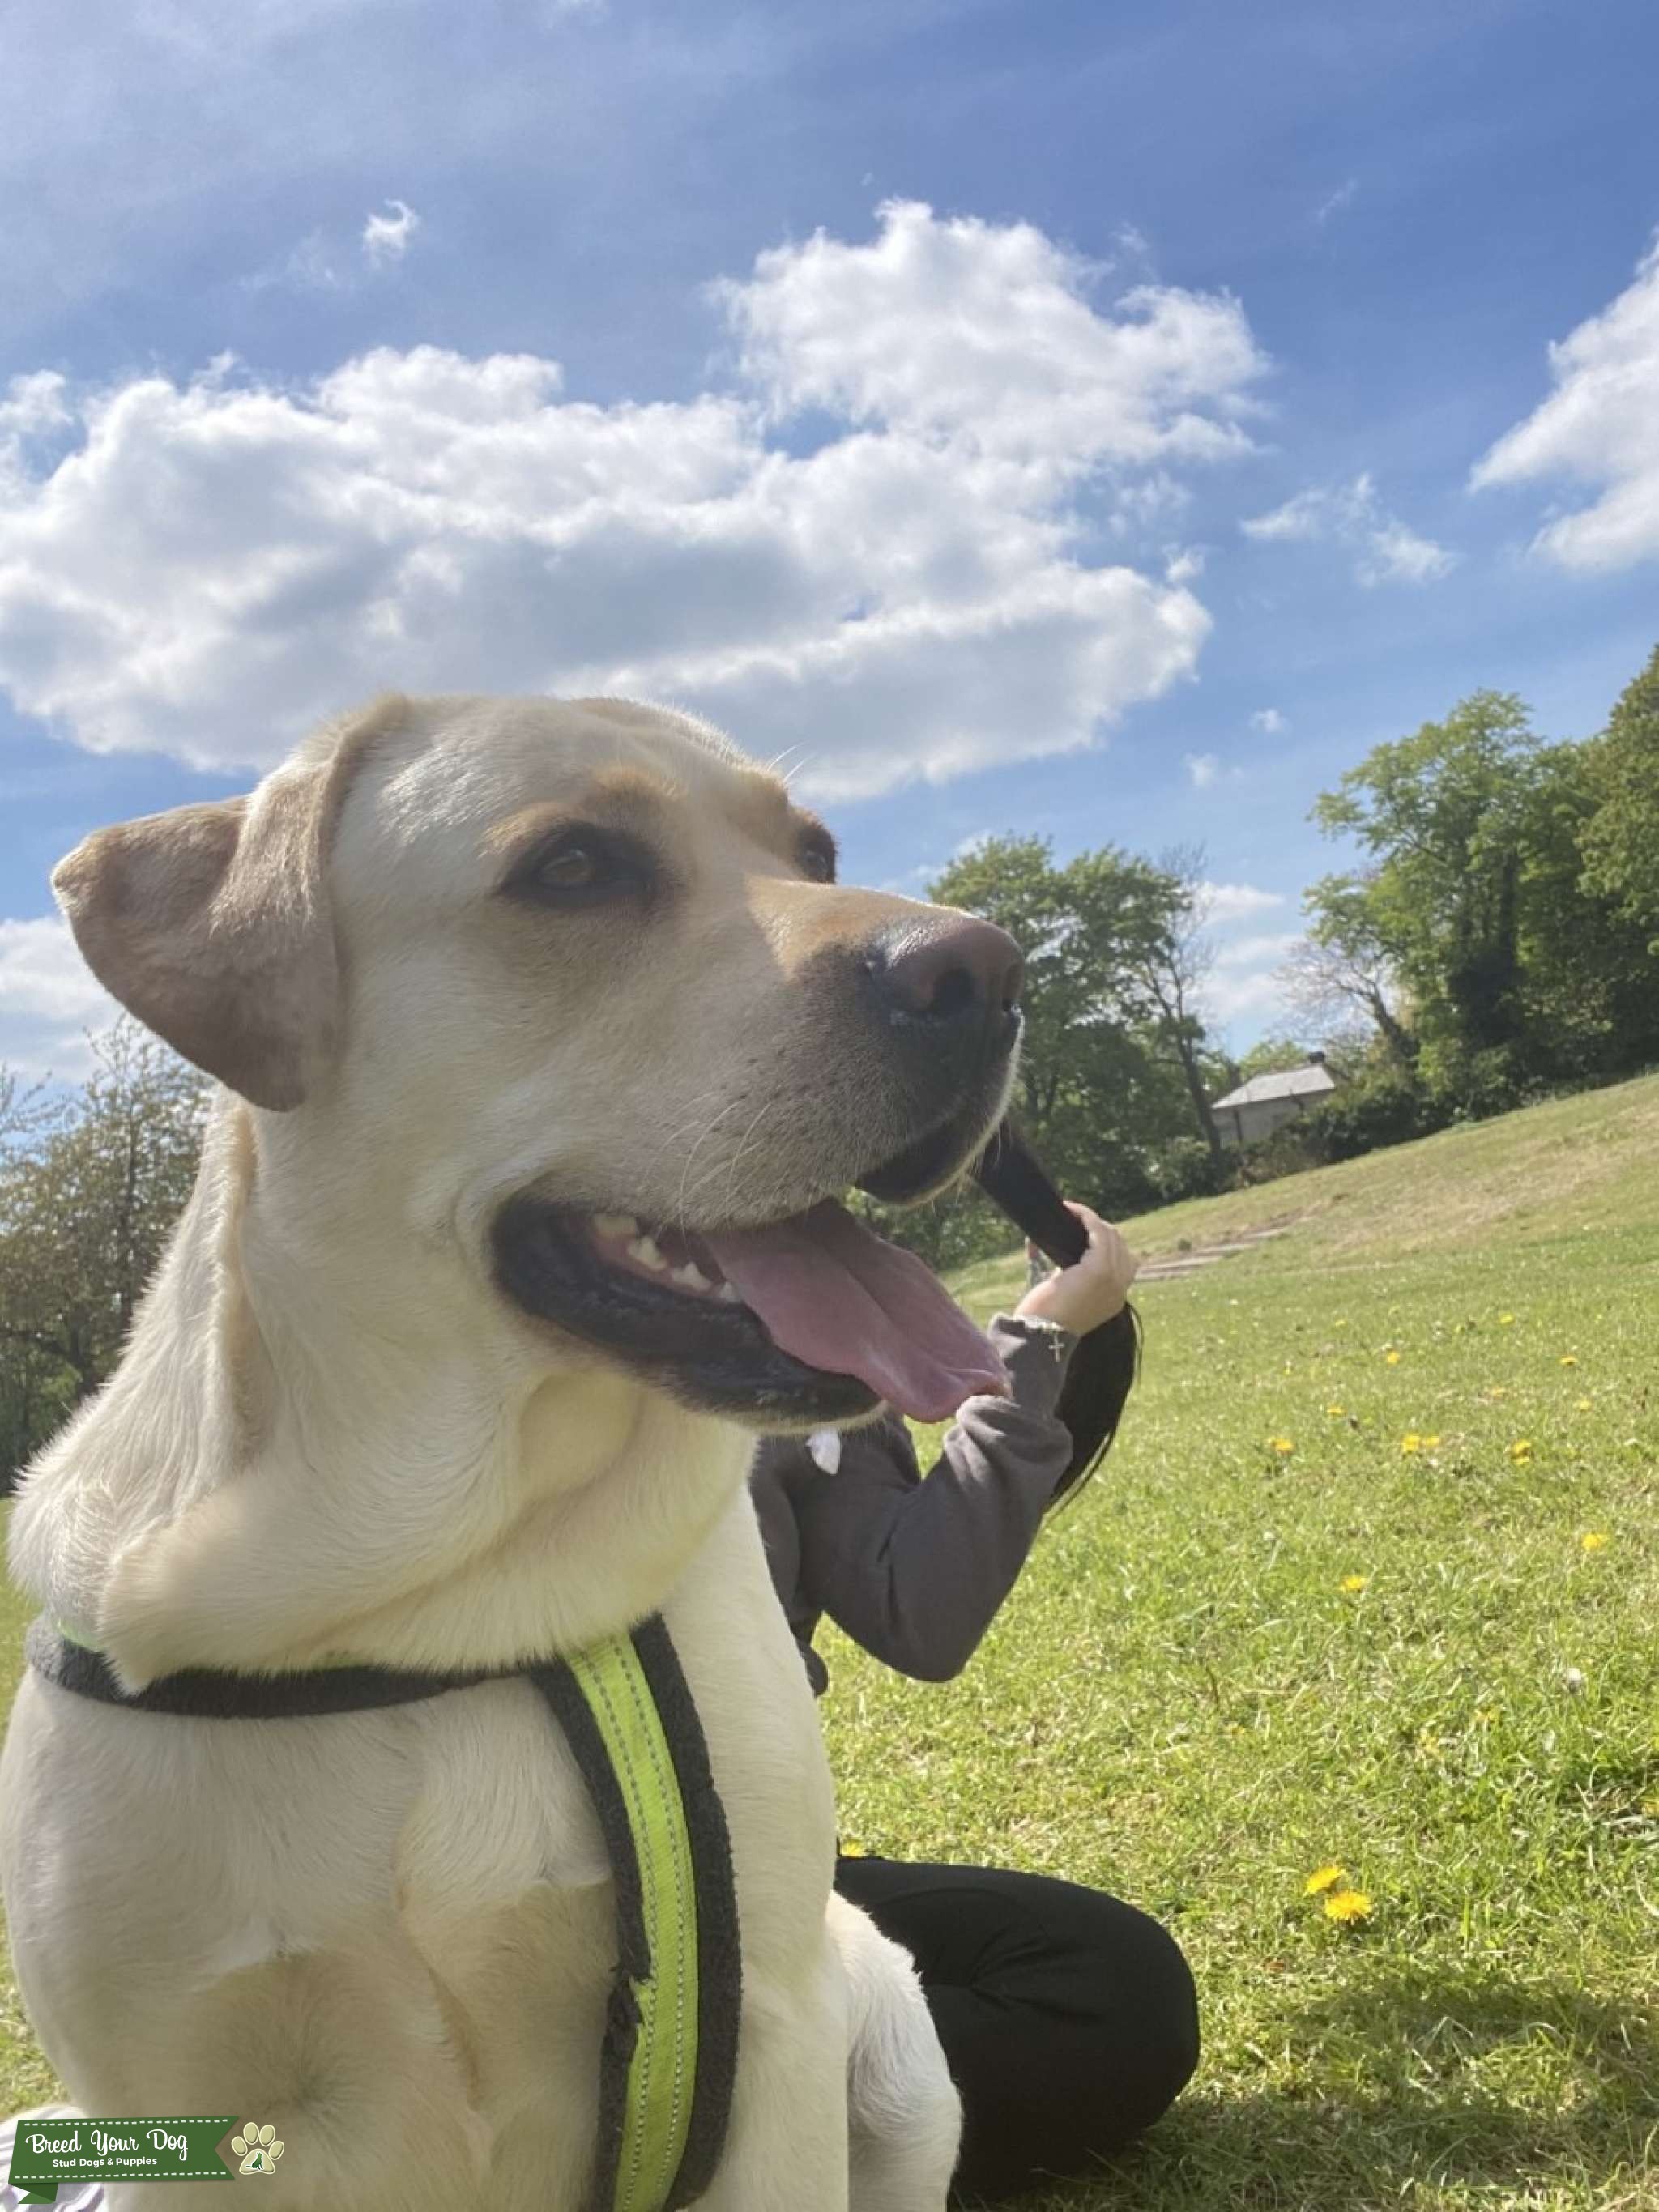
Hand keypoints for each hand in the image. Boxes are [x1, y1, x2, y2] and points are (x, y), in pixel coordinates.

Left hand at [1015, 1204, 1136, 1335]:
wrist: (1040, 1336)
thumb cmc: (1045, 1318)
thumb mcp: (1068, 1296)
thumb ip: (1075, 1277)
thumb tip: (1059, 1255)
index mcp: (1115, 1298)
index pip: (1124, 1260)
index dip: (1107, 1242)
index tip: (1084, 1232)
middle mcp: (1119, 1289)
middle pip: (1119, 1245)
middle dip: (1098, 1228)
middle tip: (1074, 1219)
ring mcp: (1112, 1279)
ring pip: (1110, 1235)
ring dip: (1089, 1219)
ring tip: (1070, 1212)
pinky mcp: (1098, 1270)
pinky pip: (1098, 1231)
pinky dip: (1085, 1218)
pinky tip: (1070, 1211)